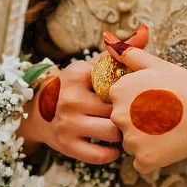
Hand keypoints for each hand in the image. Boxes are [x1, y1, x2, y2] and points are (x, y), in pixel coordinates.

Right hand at [19, 26, 148, 163]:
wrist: (40, 112)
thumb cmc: (76, 88)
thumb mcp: (91, 66)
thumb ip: (118, 53)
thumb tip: (145, 31)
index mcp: (78, 74)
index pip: (118, 84)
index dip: (131, 92)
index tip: (133, 96)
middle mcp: (70, 98)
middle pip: (119, 109)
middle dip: (129, 115)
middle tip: (134, 117)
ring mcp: (67, 123)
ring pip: (113, 133)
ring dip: (123, 135)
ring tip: (124, 131)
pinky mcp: (66, 145)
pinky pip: (100, 155)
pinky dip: (111, 153)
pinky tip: (113, 147)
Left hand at [104, 32, 186, 172]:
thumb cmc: (184, 84)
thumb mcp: (156, 64)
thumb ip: (130, 54)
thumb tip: (109, 42)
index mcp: (118, 91)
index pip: (117, 105)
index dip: (137, 105)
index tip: (154, 101)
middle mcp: (119, 115)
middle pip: (122, 126)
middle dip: (138, 124)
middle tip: (163, 117)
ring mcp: (132, 139)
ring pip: (131, 145)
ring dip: (145, 142)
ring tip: (168, 130)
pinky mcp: (145, 159)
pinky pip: (142, 163)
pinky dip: (153, 158)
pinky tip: (169, 145)